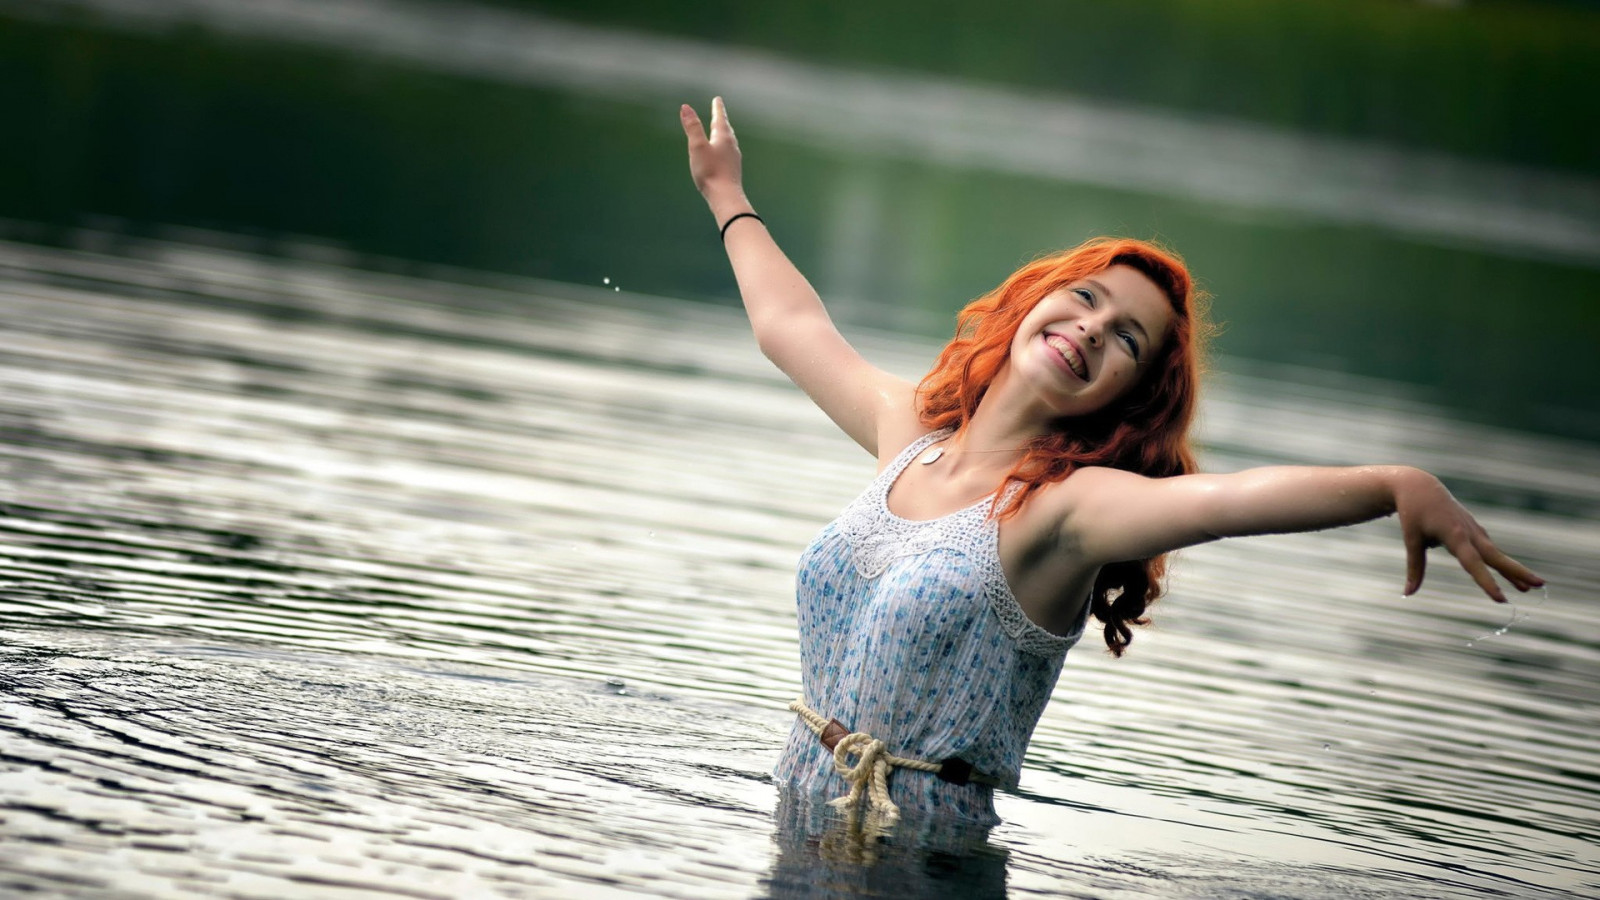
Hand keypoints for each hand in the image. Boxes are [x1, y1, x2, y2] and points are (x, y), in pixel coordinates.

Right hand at [681, 97, 744, 206]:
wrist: (725, 197)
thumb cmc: (710, 171)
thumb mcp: (697, 147)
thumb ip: (692, 127)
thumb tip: (685, 107)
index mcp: (723, 138)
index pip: (720, 118)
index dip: (717, 108)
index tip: (717, 99)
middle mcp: (731, 146)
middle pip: (726, 129)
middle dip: (721, 120)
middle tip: (720, 112)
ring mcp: (733, 159)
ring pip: (729, 142)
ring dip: (724, 134)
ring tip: (722, 132)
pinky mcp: (732, 171)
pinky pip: (728, 154)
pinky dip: (724, 148)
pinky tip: (723, 156)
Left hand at [1394, 468, 1543, 601]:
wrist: (1419, 486)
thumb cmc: (1413, 513)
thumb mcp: (1411, 539)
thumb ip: (1415, 567)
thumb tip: (1408, 593)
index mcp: (1454, 534)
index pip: (1473, 563)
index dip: (1487, 581)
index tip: (1501, 599)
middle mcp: (1469, 532)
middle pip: (1496, 556)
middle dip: (1518, 571)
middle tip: (1540, 585)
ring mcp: (1474, 530)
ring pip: (1496, 554)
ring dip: (1513, 570)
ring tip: (1530, 588)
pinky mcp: (1473, 529)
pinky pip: (1490, 549)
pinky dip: (1501, 562)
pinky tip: (1511, 575)